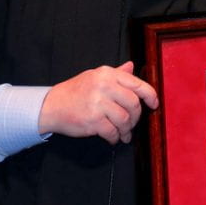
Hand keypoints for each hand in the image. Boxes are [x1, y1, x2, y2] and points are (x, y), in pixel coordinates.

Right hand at [38, 61, 158, 143]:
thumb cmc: (75, 91)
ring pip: (125, 119)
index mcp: (107, 74)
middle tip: (132, 123)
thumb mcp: (95, 77)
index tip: (154, 104)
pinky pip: (112, 131)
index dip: (150, 95)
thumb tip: (132, 66)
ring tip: (123, 133)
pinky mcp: (92, 120)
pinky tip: (113, 138)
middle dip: (136, 117)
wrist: (51, 106)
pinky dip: (115, 137)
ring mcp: (98, 103)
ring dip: (126, 129)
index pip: (137, 84)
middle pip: (133, 104)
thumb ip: (116, 73)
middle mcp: (104, 86)